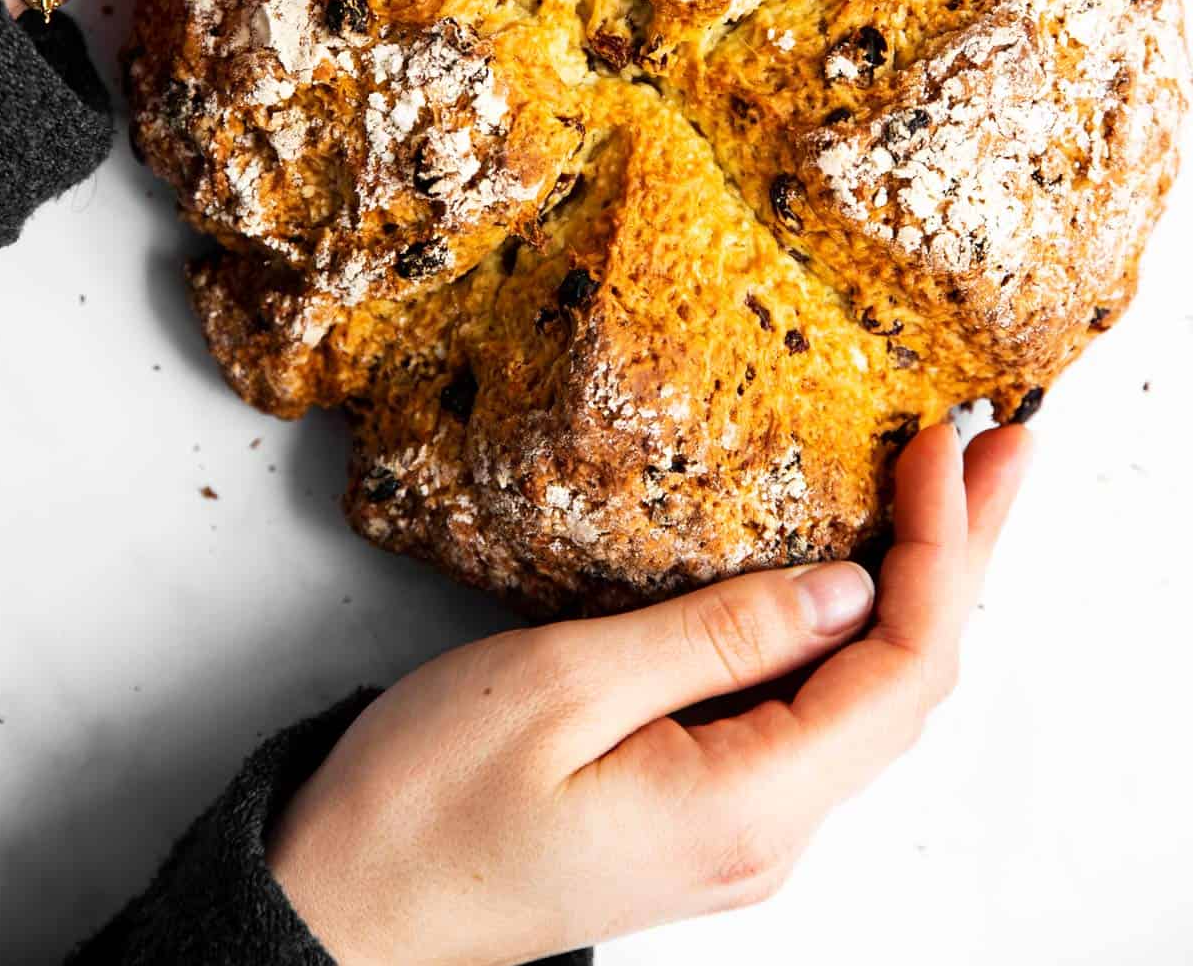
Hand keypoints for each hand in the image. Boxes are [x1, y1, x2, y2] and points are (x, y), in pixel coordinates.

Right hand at [267, 424, 1030, 965]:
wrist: (347, 910)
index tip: (939, 442)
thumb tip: (844, 586)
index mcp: (746, 806)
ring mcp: (744, 824)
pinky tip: (866, 571)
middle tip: (1006, 446)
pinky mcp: (709, 804)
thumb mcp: (560, 687)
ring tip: (958, 488)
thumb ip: (714, 635)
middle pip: (913, 681)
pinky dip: (863, 626)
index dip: (941, 547)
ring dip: (924, 584)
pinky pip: (820, 711)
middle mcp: (769, 830)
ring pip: (873, 696)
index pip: (901, 668)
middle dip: (968, 553)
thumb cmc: (428, 803)